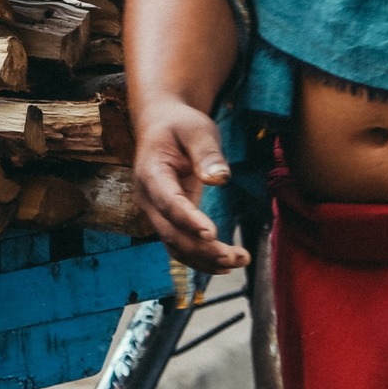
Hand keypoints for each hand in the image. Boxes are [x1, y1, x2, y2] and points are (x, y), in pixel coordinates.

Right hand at [131, 96, 249, 271]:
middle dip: (202, 250)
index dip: (187, 219)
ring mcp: (156, 212)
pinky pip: (181, 245)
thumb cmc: (179, 125)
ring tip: (239, 261)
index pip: (167, 202)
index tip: (211, 233)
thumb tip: (220, 179)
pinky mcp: (168, 219)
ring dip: (205, 260)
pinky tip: (226, 263)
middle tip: (234, 257)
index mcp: (151, 173)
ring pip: (175, 246)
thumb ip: (207, 153)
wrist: (160, 125)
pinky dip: (201, 258)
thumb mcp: (196, 129)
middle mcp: (148, 199)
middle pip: (171, 233)